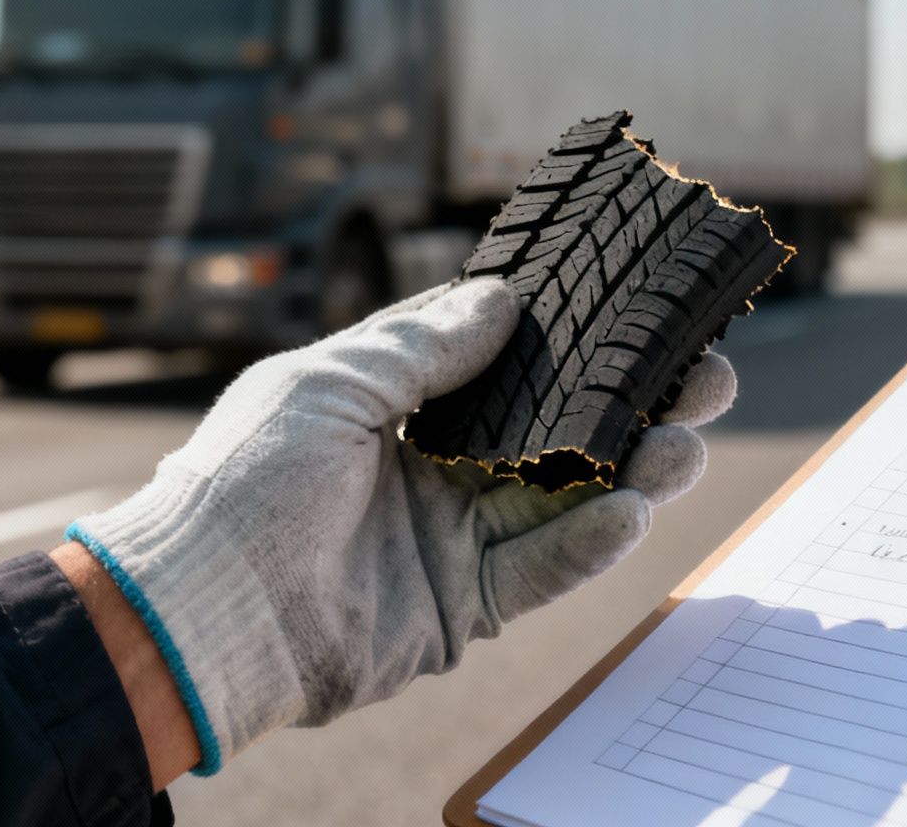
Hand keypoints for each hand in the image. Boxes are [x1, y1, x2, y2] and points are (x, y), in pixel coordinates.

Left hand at [66, 279, 732, 774]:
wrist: (204, 609)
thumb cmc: (245, 480)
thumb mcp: (331, 381)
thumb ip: (424, 344)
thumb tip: (502, 297)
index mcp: (394, 407)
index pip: (499, 360)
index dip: (564, 333)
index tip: (632, 301)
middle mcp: (431, 468)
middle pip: (553, 430)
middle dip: (628, 404)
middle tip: (701, 374)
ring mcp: (449, 537)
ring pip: (562, 499)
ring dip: (629, 471)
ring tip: (685, 442)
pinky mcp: (458, 605)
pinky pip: (538, 571)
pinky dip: (587, 544)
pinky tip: (631, 510)